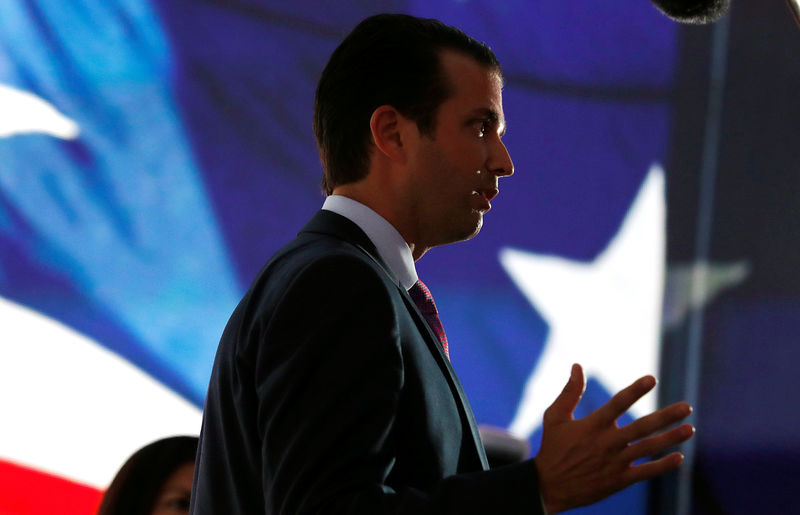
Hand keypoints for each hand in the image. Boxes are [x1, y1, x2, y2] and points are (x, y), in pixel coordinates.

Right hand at [533, 364, 693, 513]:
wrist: (549, 486)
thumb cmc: (552, 447)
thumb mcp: (555, 417)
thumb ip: (570, 392)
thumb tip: (577, 366)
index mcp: (592, 425)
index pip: (618, 403)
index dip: (635, 390)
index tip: (652, 378)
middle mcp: (607, 442)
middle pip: (642, 427)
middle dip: (666, 416)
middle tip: (686, 407)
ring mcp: (615, 462)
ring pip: (648, 448)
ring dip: (670, 438)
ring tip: (689, 429)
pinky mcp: (618, 480)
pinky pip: (645, 472)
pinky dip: (662, 466)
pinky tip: (679, 458)